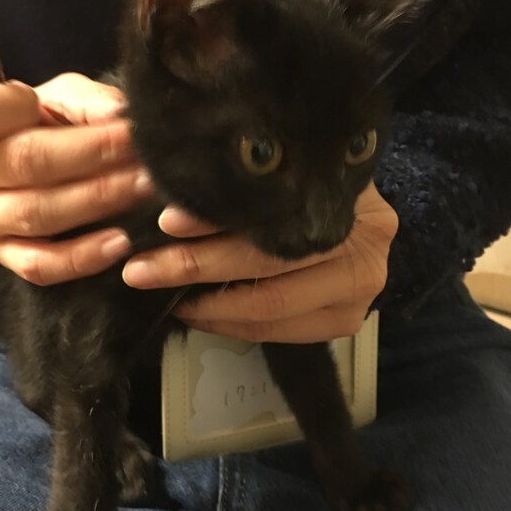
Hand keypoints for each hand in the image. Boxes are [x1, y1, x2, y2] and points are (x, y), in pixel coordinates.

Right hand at [0, 72, 152, 284]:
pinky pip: (39, 265)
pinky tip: (121, 241)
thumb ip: (85, 101)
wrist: (14, 162)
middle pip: (27, 162)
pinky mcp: (1, 255)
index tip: (68, 104)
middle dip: (94, 156)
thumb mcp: (58, 96)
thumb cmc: (37, 121)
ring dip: (98, 200)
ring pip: (37, 213)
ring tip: (143, 188)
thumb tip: (121, 116)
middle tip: (143, 154)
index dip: (23, 105)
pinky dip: (82, 257)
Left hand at [122, 182, 397, 342]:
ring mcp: (360, 294)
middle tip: (143, 268)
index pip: (273, 217)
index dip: (215, 222)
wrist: (366, 224)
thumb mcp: (295, 177)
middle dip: (195, 267)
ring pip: (269, 308)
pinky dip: (229, 323)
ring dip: (206, 305)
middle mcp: (366, 252)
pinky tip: (198, 311)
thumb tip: (175, 198)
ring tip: (162, 293)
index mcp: (355, 203)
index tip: (166, 222)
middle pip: (268, 266)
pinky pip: (276, 333)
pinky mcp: (346, 322)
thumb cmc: (320, 191)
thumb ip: (254, 188)